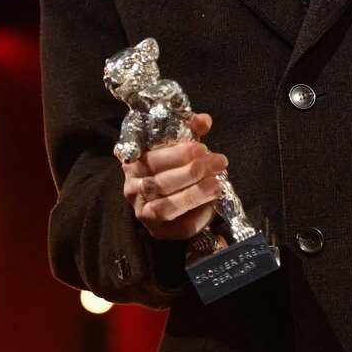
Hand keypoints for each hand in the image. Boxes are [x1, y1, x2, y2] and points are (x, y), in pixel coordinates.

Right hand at [122, 114, 227, 241]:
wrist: (160, 197)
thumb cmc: (169, 164)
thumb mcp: (177, 143)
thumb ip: (189, 130)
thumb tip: (204, 120)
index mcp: (133, 162)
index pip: (152, 158)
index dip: (177, 154)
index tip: (202, 147)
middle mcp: (133, 188)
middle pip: (161, 183)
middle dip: (193, 172)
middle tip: (218, 162)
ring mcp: (143, 212)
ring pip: (166, 207)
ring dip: (194, 196)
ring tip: (217, 185)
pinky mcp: (157, 231)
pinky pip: (178, 228)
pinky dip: (197, 217)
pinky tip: (212, 205)